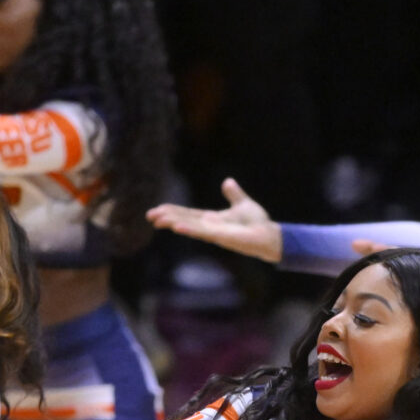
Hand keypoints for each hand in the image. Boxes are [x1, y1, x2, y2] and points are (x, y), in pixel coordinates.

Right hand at [147, 178, 281, 262]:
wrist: (270, 235)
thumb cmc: (258, 223)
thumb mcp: (243, 204)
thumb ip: (234, 194)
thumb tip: (227, 182)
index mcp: (213, 219)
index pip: (189, 214)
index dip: (173, 212)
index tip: (158, 210)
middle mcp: (210, 227)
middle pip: (184, 220)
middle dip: (167, 218)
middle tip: (149, 216)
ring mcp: (214, 233)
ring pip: (189, 227)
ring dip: (173, 223)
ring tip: (157, 220)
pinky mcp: (221, 237)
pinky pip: (202, 233)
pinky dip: (189, 229)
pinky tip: (176, 227)